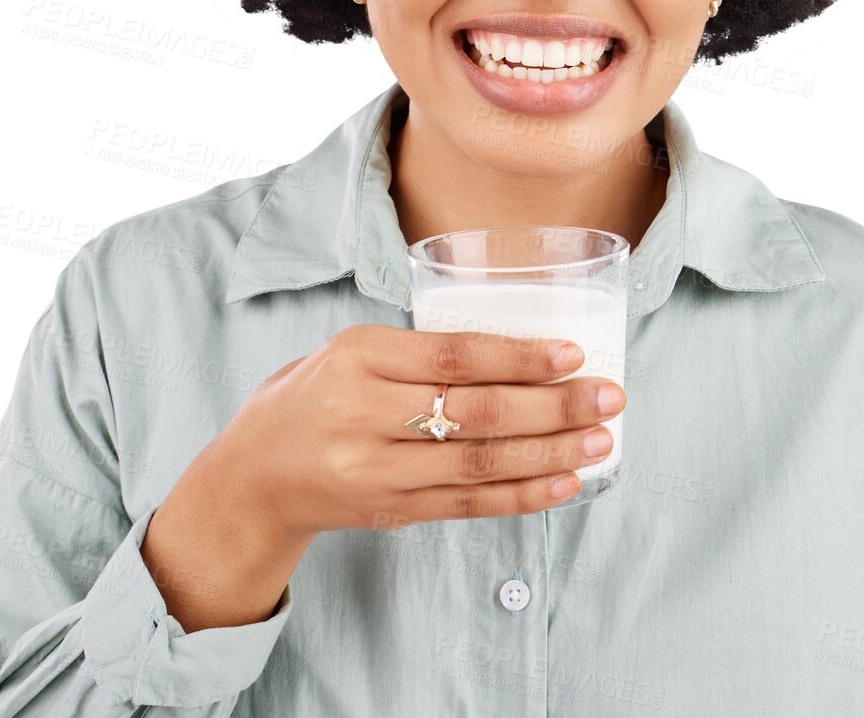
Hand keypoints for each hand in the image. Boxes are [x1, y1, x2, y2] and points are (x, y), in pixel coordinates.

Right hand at [224, 323, 626, 535]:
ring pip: (479, 462)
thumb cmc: (316, 394)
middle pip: (477, 411)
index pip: (454, 355)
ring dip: (550, 453)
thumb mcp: (353, 350)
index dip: (519, 357)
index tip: (573, 353)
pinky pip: (467, 505)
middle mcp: (364, 414)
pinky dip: (522, 495)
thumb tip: (522, 351)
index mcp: (359, 355)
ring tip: (601, 440)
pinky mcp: (389, 512)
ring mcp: (376, 470)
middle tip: (609, 395)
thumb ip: (422, 351)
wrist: (254, 473)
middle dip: (553, 405)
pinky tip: (564, 483)